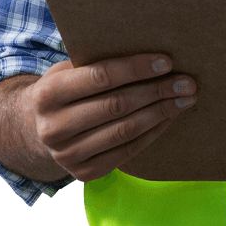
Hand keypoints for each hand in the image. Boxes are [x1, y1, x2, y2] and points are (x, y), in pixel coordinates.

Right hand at [25, 54, 196, 181]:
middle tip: (187, 82)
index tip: (167, 61)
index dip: (136, 68)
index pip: (100, 77)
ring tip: (186, 98)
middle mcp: (53, 128)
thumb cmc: (67, 87)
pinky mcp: (84, 174)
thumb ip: (100, 61)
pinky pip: (128, 151)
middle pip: (118, 106)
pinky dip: (153, 132)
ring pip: (125, 131)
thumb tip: (153, 52)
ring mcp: (67, 155)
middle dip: (158, 91)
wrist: (38, 128)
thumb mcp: (71, 68)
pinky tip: (169, 117)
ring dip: (162, 113)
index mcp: (48, 93)